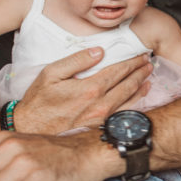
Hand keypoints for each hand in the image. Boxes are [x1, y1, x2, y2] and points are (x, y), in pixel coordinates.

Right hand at [13, 47, 151, 134]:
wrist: (31, 129)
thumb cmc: (39, 101)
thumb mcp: (51, 73)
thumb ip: (77, 60)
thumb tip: (99, 51)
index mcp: (90, 88)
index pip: (118, 70)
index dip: (132, 61)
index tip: (140, 54)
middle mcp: (100, 104)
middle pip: (128, 84)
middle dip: (140, 71)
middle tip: (147, 61)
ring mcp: (103, 118)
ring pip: (130, 99)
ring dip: (141, 84)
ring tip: (148, 74)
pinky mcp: (101, 127)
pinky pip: (125, 112)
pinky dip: (137, 101)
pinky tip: (141, 94)